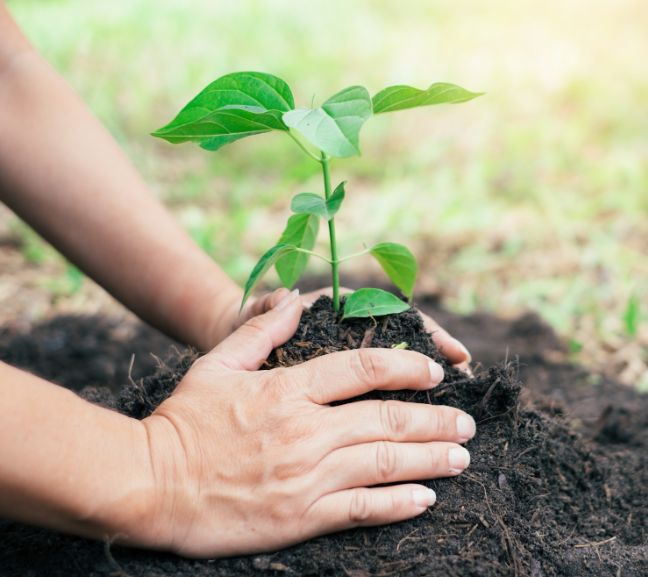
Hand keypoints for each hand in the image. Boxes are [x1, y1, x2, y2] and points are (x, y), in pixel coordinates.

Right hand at [133, 290, 475, 557]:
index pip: (362, 370)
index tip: (435, 372)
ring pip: (384, 463)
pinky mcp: (300, 517)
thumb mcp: (216, 364)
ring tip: (460, 456)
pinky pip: (362, 509)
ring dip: (430, 459)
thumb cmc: (183, 422)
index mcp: (287, 391)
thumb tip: (296, 302)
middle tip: (465, 422)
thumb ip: (261, 332)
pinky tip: (426, 498)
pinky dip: (399, 503)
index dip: (406, 367)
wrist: (150, 485)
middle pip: (386, 419)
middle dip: (434, 419)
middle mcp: (305, 432)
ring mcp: (306, 477)